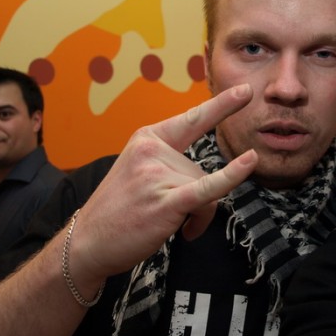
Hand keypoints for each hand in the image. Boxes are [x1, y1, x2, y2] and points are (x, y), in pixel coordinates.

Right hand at [69, 84, 258, 283]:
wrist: (85, 244)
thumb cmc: (118, 211)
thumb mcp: (139, 172)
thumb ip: (171, 164)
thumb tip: (214, 179)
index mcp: (147, 139)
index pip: (192, 119)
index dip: (222, 106)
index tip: (245, 91)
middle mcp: (152, 151)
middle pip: (203, 170)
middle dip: (198, 200)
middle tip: (173, 218)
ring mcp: (158, 174)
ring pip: (207, 190)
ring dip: (198, 216)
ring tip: (172, 226)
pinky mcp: (166, 201)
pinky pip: (208, 188)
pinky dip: (232, 176)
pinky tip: (250, 161)